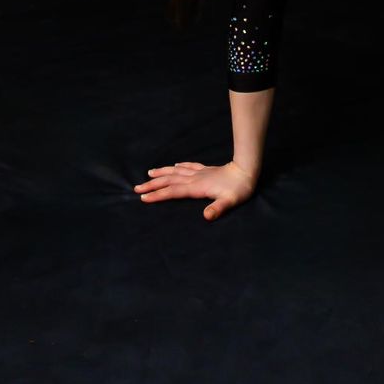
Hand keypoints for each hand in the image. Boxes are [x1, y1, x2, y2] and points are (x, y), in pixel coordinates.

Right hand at [132, 159, 257, 220]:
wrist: (246, 171)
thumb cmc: (239, 189)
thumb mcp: (230, 202)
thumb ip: (217, 208)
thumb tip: (206, 217)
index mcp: (197, 188)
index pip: (173, 191)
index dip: (158, 195)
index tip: (143, 197)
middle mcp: (194, 179)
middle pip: (169, 181)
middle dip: (153, 185)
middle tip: (137, 187)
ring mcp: (199, 173)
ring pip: (176, 172)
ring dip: (162, 173)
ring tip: (149, 173)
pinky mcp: (205, 170)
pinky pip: (188, 167)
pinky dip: (179, 167)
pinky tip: (174, 166)